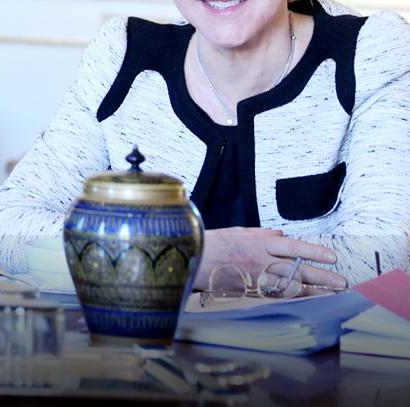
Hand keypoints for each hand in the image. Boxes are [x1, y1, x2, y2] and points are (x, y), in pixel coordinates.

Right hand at [196, 227, 347, 290]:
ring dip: (313, 289)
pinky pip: (276, 295)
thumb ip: (259, 234)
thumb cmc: (211, 244)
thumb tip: (280, 234)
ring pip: (291, 285)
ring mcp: (256, 278)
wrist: (191, 261)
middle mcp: (261, 261)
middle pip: (297, 269)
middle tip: (341, 281)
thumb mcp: (236, 232)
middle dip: (321, 276)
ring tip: (332, 293)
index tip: (331, 256)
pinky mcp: (250, 291)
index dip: (313, 251)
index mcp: (258, 243)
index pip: (292, 247)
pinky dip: (294, 297)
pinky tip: (308, 299)